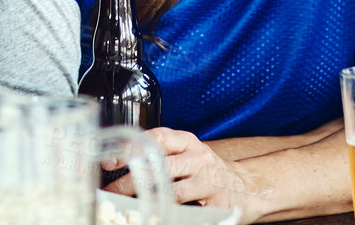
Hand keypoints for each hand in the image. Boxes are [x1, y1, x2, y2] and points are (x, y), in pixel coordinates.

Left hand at [105, 129, 257, 215]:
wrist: (246, 188)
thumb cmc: (207, 173)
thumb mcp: (187, 156)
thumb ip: (162, 156)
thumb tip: (120, 165)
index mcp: (187, 142)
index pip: (155, 138)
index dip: (130, 148)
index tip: (108, 161)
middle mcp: (197, 157)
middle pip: (159, 165)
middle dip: (131, 180)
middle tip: (111, 191)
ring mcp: (207, 179)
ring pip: (171, 190)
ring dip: (146, 201)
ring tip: (127, 208)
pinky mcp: (215, 203)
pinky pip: (187, 211)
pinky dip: (168, 215)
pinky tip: (155, 217)